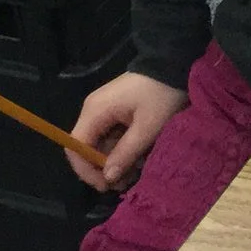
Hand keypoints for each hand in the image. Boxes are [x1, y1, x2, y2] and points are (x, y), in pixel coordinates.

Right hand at [69, 71, 187, 191]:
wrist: (175, 64)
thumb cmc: (162, 95)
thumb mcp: (147, 127)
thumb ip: (125, 153)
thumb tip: (108, 177)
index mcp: (95, 112)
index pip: (75, 147)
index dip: (86, 170)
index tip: (105, 185)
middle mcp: (93, 110)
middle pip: (86, 147)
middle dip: (103, 168)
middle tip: (125, 183)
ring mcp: (104, 110)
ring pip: (100, 144)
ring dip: (114, 161)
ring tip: (135, 173)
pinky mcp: (116, 111)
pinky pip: (111, 136)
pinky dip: (121, 149)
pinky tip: (137, 158)